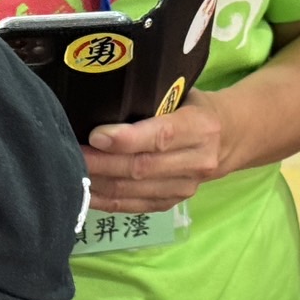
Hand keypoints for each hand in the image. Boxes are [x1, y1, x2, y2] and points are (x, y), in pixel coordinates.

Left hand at [82, 90, 224, 213]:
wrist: (228, 138)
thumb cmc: (193, 107)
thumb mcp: (182, 92)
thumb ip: (152, 99)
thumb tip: (99, 100)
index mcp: (201, 126)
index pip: (161, 136)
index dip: (126, 140)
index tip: (96, 136)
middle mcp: (197, 161)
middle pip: (142, 168)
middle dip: (102, 163)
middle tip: (71, 155)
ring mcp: (186, 187)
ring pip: (134, 191)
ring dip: (99, 184)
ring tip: (70, 173)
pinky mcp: (172, 203)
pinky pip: (133, 206)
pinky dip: (106, 201)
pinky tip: (85, 193)